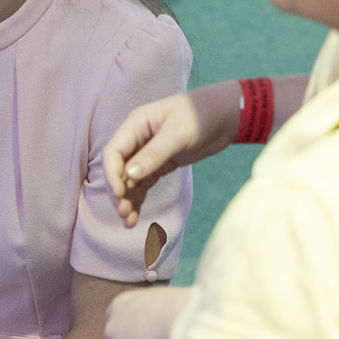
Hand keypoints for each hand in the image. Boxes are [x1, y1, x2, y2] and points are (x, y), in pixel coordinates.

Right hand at [101, 83, 237, 226]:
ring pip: (129, 180)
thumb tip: (129, 175)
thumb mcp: (178, 133)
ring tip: (128, 222)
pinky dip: (138, 199)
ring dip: (127, 200)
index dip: (112, 174)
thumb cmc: (201, 115)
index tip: (120, 194)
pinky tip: (135, 216)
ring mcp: (147, 153)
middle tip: (124, 213)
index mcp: (136, 125)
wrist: (226, 115)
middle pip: (118, 169)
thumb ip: (154, 154)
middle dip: (119, 192)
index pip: (114, 152)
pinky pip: (143, 184)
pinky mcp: (160, 164)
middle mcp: (138, 139)